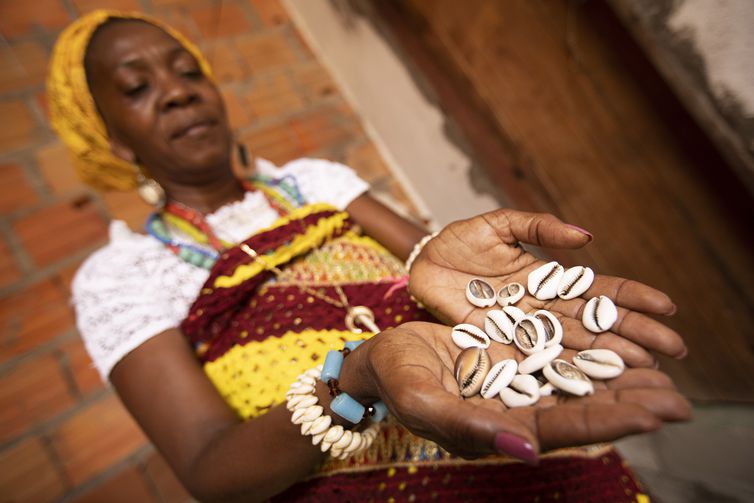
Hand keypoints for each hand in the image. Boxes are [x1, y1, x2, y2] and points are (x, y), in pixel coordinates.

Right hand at [355, 322, 690, 460]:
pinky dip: (591, 351)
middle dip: (629, 405)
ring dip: (620, 380)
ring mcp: (518, 382)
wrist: (384, 358)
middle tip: (678, 400)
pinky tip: (619, 343)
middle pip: (581, 409)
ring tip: (664, 373)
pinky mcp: (515, 356)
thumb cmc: (395, 381)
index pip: (562, 428)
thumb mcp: (423, 401)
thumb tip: (528, 450)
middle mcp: (517, 409)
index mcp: (499, 429)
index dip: (607, 422)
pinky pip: (560, 354)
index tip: (652, 416)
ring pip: (578, 382)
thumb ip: (469, 426)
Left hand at [408, 209, 686, 367]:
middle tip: (673, 350)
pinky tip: (590, 384)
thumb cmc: (460, 241)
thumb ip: (538, 227)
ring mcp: (521, 331)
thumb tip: (586, 237)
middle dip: (633, 334)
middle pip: (593, 324)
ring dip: (607, 357)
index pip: (596, 290)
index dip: (630, 298)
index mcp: (547, 278)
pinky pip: (532, 362)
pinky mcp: (496, 347)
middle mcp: (542, 309)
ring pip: (571, 347)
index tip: (667, 306)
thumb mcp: (499, 225)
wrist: (422, 264)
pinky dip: (561, 373)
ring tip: (644, 369)